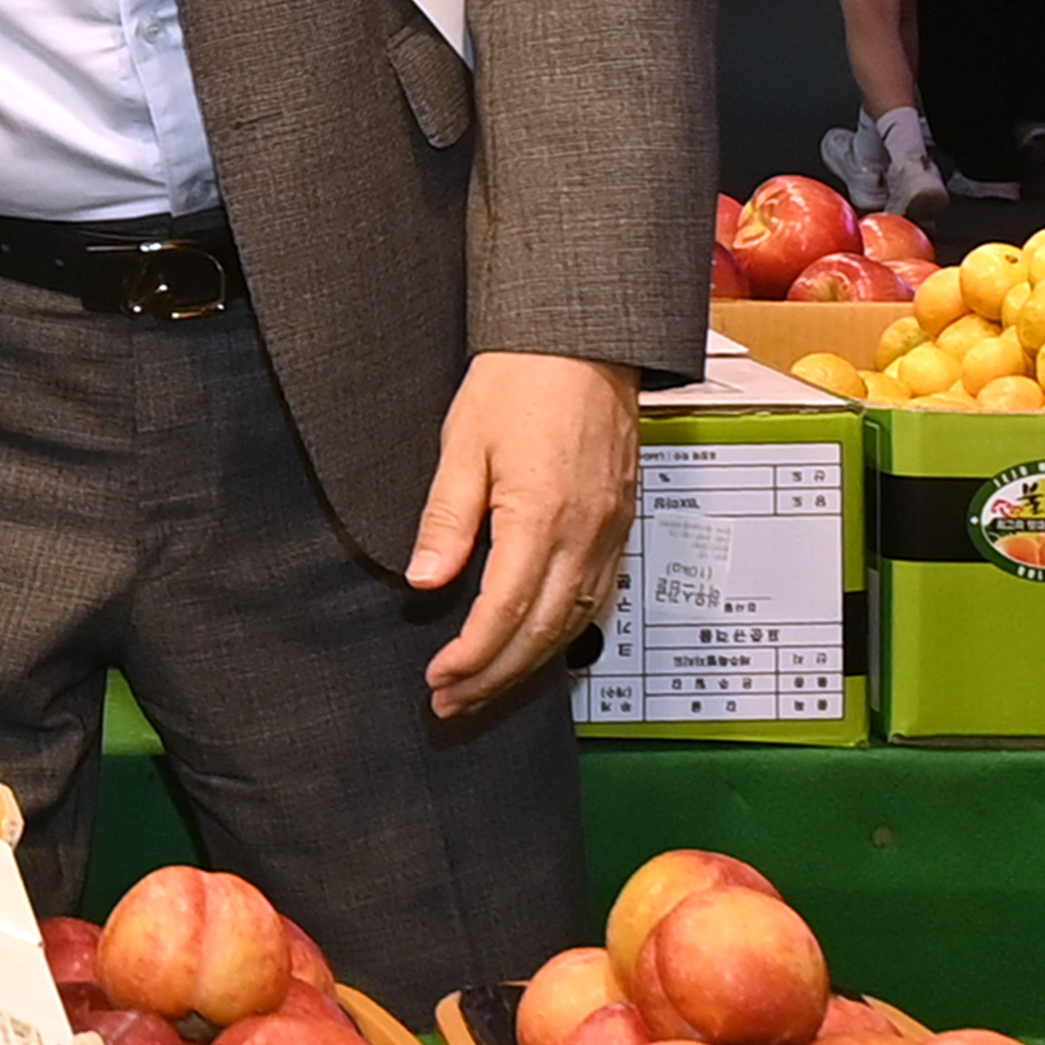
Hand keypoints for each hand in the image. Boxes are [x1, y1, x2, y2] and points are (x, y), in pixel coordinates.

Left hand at [404, 351, 639, 718]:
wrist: (584, 340)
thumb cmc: (519, 381)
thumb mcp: (464, 443)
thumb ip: (447, 518)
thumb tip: (424, 582)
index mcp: (541, 516)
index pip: (504, 612)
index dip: (470, 657)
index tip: (437, 680)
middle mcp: (585, 534)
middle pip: (541, 633)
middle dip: (494, 678)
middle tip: (450, 703)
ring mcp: (610, 533)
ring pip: (574, 624)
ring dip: (528, 665)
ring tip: (484, 686)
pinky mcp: (620, 524)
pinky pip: (596, 599)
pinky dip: (563, 633)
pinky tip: (535, 646)